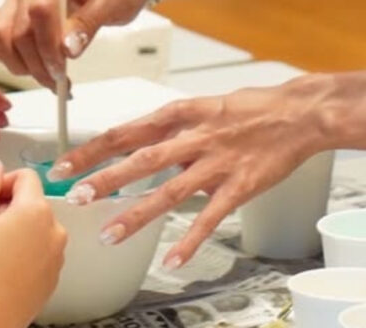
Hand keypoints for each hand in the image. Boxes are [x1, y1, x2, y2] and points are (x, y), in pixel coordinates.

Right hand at [0, 0, 153, 89]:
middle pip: (15, 29)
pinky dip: (1, 56)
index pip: (39, 10)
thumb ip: (90, 21)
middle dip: (36, 63)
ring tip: (46, 74)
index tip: (62, 69)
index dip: (48, 46)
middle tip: (59, 81)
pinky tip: (25, 64)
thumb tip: (68, 49)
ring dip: (18, 64)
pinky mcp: (8, 8)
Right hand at [0, 160, 66, 327]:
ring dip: (14, 231)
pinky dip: (22, 253)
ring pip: (34, 227)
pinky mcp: (51, 278)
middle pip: (30, 202)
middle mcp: (54, 230)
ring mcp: (55, 256)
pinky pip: (38, 252)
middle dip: (5, 207)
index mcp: (36, 211)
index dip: (0, 183)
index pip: (25, 175)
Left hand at [49, 77, 329, 268]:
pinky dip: (190, 240)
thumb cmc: (255, 107)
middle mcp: (195, 136)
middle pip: (141, 158)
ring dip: (137, 212)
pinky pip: (210, 218)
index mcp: (184, 112)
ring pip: (170, 189)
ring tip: (109, 233)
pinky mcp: (239, 186)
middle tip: (73, 195)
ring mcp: (216, 163)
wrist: (300, 113)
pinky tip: (172, 260)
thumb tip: (148, 144)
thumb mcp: (207, 105)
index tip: (65, 162)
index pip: (128, 129)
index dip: (94, 147)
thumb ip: (177, 127)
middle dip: (104, 177)